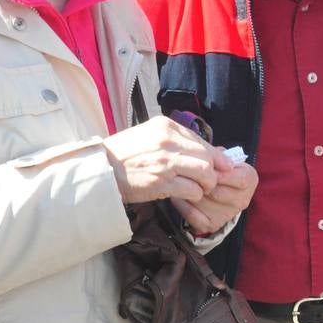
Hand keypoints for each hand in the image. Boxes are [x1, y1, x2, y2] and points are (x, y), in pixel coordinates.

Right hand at [101, 116, 221, 204]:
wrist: (99, 169)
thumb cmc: (125, 153)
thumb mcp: (150, 136)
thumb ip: (178, 140)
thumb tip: (213, 150)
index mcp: (166, 126)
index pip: (201, 141)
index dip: (216, 155)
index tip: (223, 165)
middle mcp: (168, 141)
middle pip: (207, 156)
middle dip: (214, 171)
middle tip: (211, 180)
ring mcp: (165, 162)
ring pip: (205, 173)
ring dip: (207, 184)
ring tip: (201, 188)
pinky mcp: (161, 183)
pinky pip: (192, 190)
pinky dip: (195, 195)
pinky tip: (189, 195)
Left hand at [172, 158, 257, 235]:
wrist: (221, 189)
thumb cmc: (221, 168)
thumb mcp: (224, 157)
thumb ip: (217, 155)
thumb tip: (205, 158)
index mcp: (250, 180)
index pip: (238, 179)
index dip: (219, 173)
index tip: (204, 167)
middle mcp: (242, 200)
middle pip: (216, 191)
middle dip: (199, 182)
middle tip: (187, 174)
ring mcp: (227, 215)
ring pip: (202, 201)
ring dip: (189, 191)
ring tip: (181, 183)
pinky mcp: (212, 225)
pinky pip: (191, 214)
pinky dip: (182, 204)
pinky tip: (180, 195)